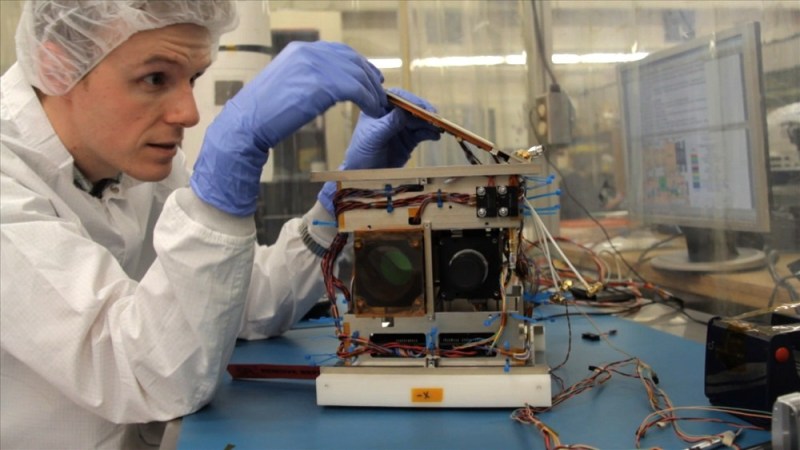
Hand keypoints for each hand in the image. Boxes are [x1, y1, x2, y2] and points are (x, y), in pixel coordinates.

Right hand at [191, 41, 385, 215]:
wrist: (246, 124)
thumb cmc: (262, 114)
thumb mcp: (284, 85)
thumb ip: (304, 78)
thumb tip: (322, 84)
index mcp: (299, 50)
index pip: (338, 51)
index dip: (358, 64)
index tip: (369, 77)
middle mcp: (309, 52)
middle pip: (351, 59)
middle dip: (369, 76)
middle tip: (379, 91)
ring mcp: (315, 66)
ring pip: (357, 74)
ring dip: (372, 91)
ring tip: (378, 106)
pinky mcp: (323, 84)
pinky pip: (357, 89)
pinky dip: (369, 100)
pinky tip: (372, 111)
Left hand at [318, 88, 441, 214]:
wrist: (365, 173)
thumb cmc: (362, 153)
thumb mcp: (373, 137)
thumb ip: (388, 124)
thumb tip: (403, 111)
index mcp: (378, 107)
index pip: (397, 97)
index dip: (411, 100)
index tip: (421, 107)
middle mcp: (391, 114)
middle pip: (412, 107)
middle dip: (424, 111)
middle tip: (435, 116)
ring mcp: (401, 126)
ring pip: (419, 119)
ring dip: (430, 123)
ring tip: (439, 128)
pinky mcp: (409, 139)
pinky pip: (422, 133)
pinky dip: (430, 133)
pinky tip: (436, 136)